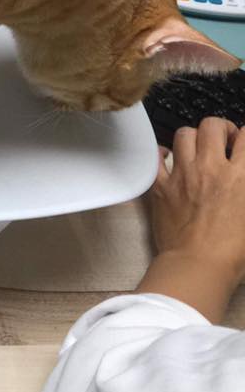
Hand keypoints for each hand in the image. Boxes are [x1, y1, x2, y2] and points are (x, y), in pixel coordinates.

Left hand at [150, 118, 244, 282]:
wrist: (199, 265)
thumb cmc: (233, 250)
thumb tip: (241, 178)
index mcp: (241, 176)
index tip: (244, 142)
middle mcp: (211, 168)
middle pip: (212, 126)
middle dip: (220, 128)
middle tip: (223, 140)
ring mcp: (182, 175)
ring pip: (184, 135)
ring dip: (194, 137)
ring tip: (198, 149)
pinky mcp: (160, 186)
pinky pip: (155, 158)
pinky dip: (160, 154)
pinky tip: (167, 158)